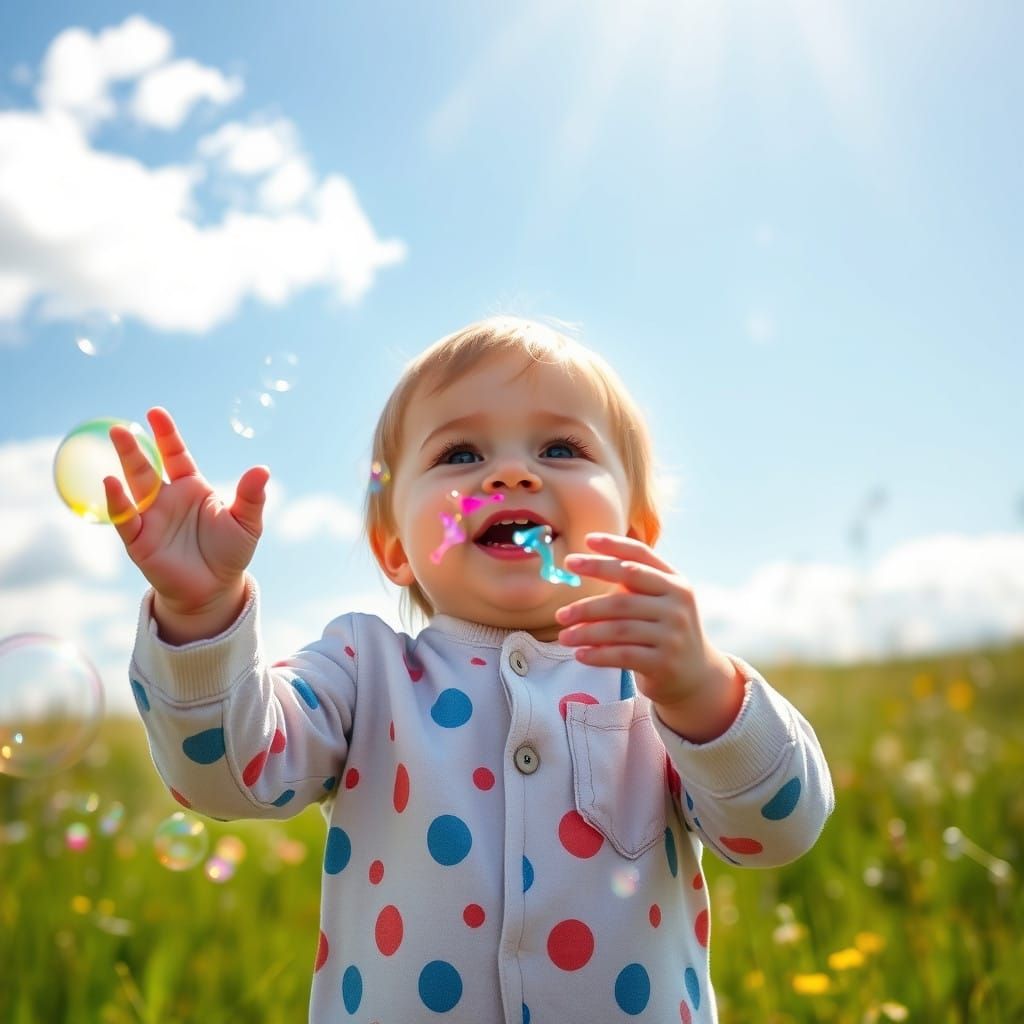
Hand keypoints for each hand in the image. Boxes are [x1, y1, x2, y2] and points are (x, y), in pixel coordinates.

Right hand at [105, 407, 268, 638]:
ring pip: (133, 486)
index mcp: (192, 488)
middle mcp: (167, 499)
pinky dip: (117, 502)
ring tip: (117, 438)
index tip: (155, 412)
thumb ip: (251, 497)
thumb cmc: (230, 552)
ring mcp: (151, 518)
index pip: (175, 455)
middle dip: (134, 446)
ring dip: (125, 463)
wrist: (215, 589)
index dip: (166, 435)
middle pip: (147, 467)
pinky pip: (125, 518)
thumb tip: (262, 469)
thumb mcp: (246, 523)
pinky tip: (111, 484)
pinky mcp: (139, 541)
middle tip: (120, 426)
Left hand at [556, 533, 743, 740]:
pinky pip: (623, 655)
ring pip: (619, 629)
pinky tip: (580, 654)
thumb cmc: (664, 630)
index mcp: (674, 582)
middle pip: (623, 598)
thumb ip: (632, 581)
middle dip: (587, 604)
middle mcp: (677, 604)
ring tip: (564, 636)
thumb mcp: (658, 600)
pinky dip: (598, 655)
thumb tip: (582, 562)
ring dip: (586, 633)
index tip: (584, 541)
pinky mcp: (664, 662)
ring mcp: (673, 634)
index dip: (613, 546)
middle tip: (560, 613)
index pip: (640, 556)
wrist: (696, 673)